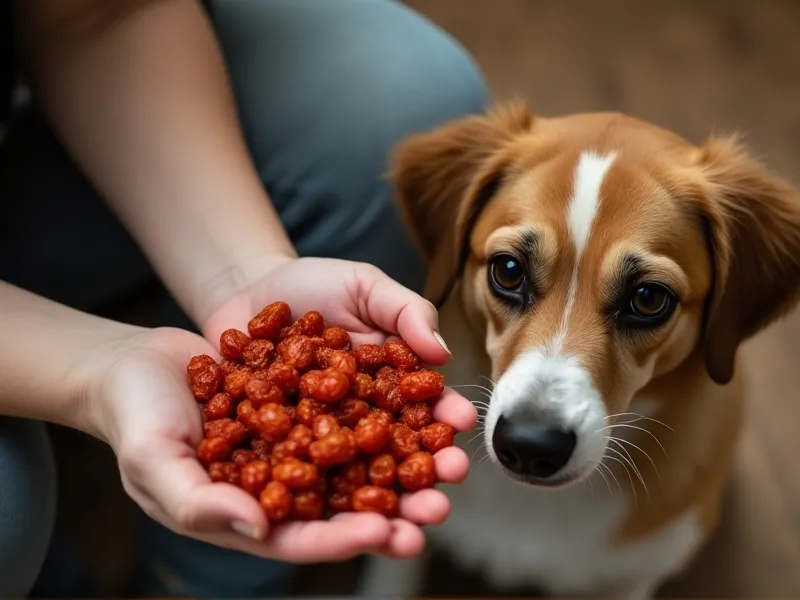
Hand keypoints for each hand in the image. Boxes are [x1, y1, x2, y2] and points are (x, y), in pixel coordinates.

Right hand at [90, 312, 475, 562]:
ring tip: (449, 453)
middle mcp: (283, 480)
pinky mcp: (308, 398)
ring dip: (406, 456)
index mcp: (250, 512)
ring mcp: (298, 438)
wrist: (140, 361)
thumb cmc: (136, 417)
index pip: (305, 536)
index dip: (346, 538)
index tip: (388, 532)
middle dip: (397, 508)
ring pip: (362, 455)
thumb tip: (259, 527)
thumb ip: (197, 500)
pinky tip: (422, 398)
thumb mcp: (153, 460)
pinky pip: (353, 403)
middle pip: (347, 503)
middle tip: (439, 505)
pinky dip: (387, 404)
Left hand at [201, 256, 477, 554]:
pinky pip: (293, 478)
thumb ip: (406, 311)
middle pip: (394, 457)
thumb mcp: (365, 286)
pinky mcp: (276, 451)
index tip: (462, 432)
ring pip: (351, 480)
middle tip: (439, 504)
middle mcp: (359, 420)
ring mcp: (316, 439)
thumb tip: (443, 353)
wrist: (245, 291)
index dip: (444, 423)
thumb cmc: (312, 286)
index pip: (423, 411)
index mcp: (389, 386)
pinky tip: (329, 522)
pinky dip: (311, 500)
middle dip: (419, 483)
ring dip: (377, 511)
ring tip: (398, 534)